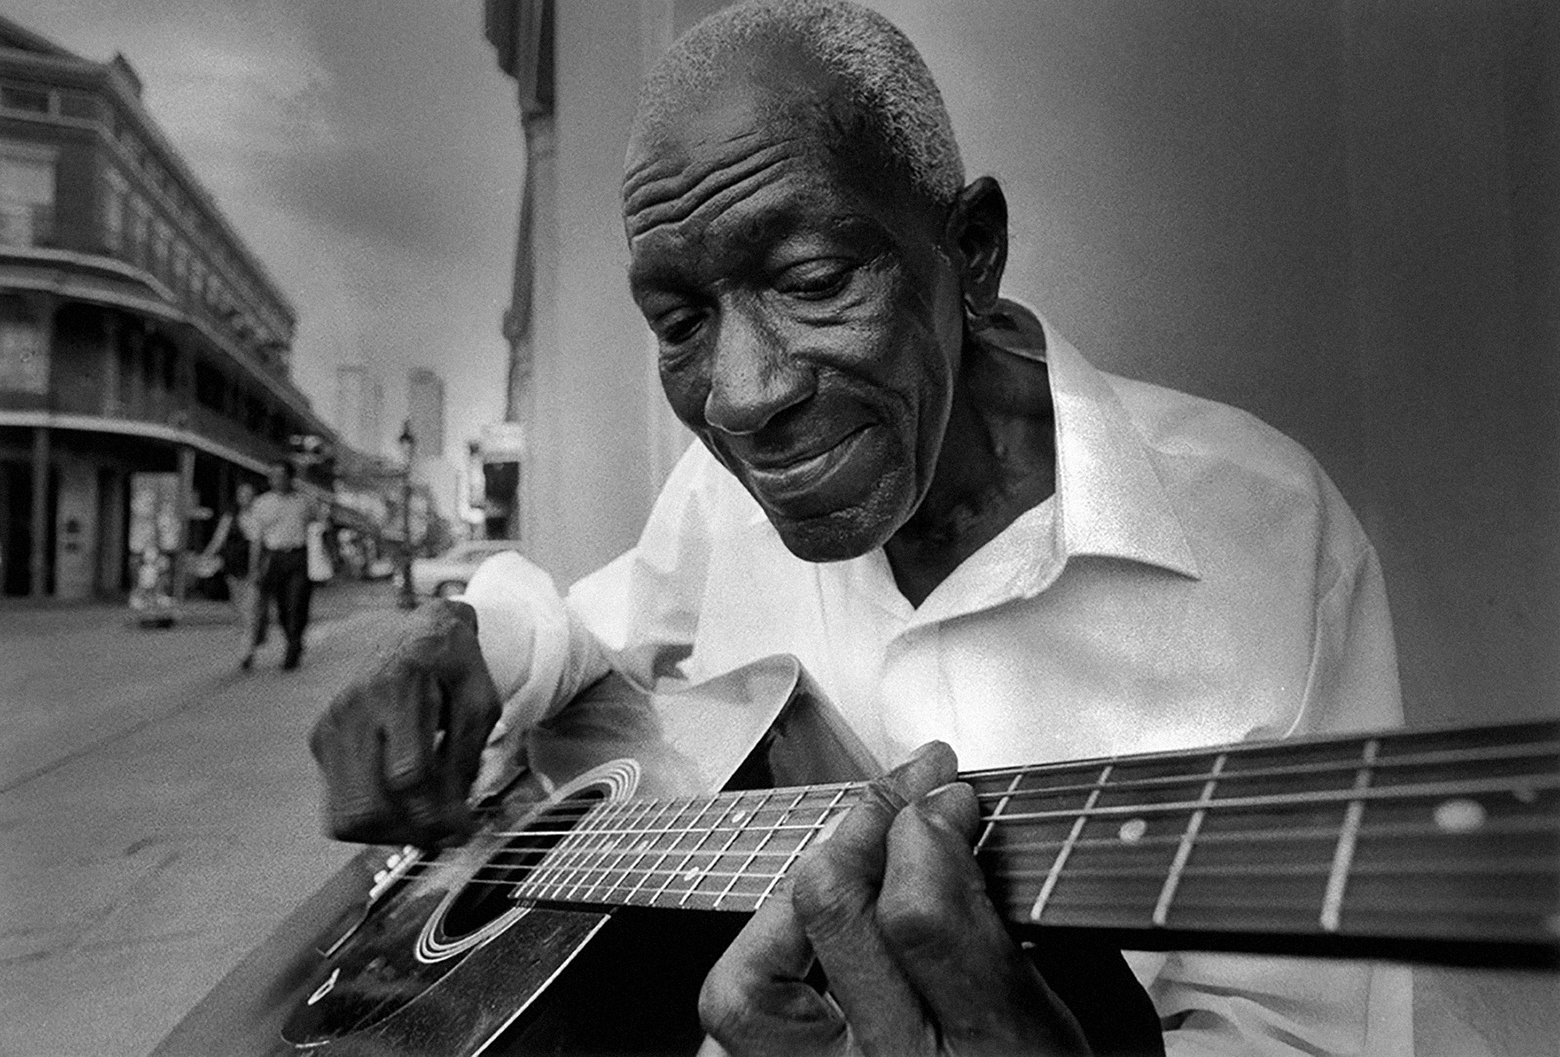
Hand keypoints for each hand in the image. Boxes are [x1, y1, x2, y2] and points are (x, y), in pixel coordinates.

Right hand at [309, 600, 501, 845]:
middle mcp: (355, 708)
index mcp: (400, 688)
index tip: (464, 830)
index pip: (408, 774)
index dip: (438, 813)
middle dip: (412, 832)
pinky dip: (371, 819)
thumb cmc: (455, 667)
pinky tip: (400, 806)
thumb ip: (466, 758)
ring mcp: (332, 724)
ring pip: (346, 814)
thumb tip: (453, 819)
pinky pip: (337, 804)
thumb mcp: (480, 702)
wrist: (417, 633)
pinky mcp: (321, 738)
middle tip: (444, 835)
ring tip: (424, 825)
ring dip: (390, 834)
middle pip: (369, 804)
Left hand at [698, 742, 1160, 1056]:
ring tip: (839, 871)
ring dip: (783, 905)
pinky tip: (807, 942)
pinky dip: (762, 970)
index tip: (949, 795)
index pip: (921, 915)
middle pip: (832, 915)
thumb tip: (951, 825)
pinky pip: (740, 1034)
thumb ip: (1022, 924)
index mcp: (999, 1056)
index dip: (927, 826)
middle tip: (900, 802)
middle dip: (864, 826)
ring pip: (746, 985)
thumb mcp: (1097, 1013)